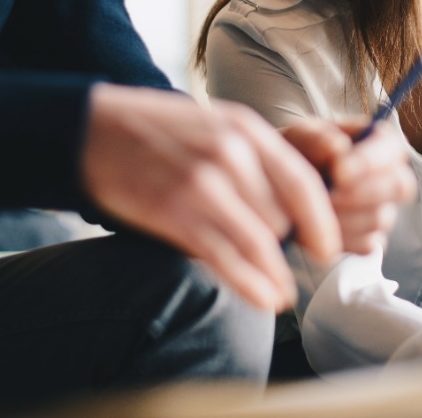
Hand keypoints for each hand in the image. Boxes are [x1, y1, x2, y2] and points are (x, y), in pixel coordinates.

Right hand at [81, 85, 341, 310]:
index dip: (322, 220)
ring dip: (274, 272)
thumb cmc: (160, 128)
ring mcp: (202, 185)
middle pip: (281, 216)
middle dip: (287, 245)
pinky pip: (225, 258)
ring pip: (258, 242)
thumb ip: (252, 157)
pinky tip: (264, 297)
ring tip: (282, 293)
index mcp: (245, 128)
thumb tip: (286, 207)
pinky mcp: (175, 213)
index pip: (301, 181)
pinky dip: (250, 284)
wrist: (94, 127)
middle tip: (288, 263)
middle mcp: (230, 155)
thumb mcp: (215, 123)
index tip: (328, 247)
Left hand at [282, 117, 416, 253]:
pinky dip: (341, 239)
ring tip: (317, 209)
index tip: (339, 171)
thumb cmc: (297, 152)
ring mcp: (382, 209)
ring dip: (345, 217)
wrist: (283, 186)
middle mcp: (389, 175)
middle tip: (329, 195)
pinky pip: (367, 244)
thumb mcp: (299, 136)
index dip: (370, 161)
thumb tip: (338, 147)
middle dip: (362, 193)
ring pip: (381, 218)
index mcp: (378, 141)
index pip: (393, 148)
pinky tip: (320, 228)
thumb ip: (316, 139)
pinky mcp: (370, 239)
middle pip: (399, 186)